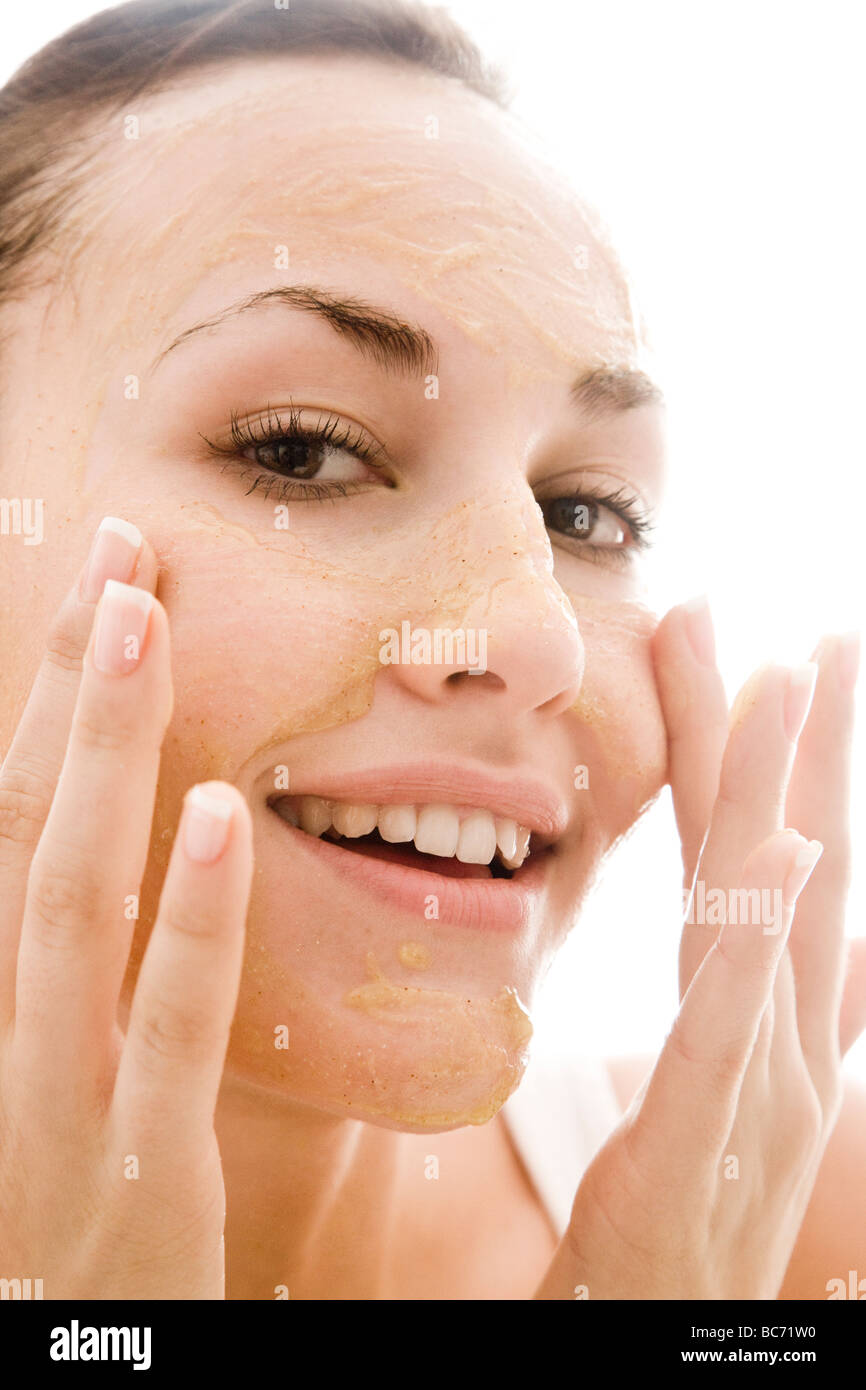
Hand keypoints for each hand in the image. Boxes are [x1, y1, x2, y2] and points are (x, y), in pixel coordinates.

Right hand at [0, 519, 252, 1298]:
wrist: (63, 1373)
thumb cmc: (70, 1220)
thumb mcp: (57, 1081)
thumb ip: (88, 967)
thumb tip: (133, 839)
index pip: (7, 825)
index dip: (47, 699)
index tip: (103, 587)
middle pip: (19, 830)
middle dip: (63, 687)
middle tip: (117, 552)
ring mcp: (50, 1111)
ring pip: (65, 902)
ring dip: (99, 753)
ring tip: (140, 618)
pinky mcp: (139, 1184)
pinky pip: (166, 1034)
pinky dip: (192, 918)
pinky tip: (230, 810)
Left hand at [537, 600, 863, 1298]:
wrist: (666, 1337)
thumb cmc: (691, 1223)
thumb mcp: (730, 1105)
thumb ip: (778, 1020)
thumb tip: (830, 954)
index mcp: (768, 1021)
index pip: (772, 868)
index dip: (782, 767)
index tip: (781, 662)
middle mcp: (781, 1037)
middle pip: (785, 864)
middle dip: (795, 745)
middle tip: (814, 633)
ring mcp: (761, 1084)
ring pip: (771, 914)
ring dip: (785, 792)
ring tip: (793, 681)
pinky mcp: (712, 1136)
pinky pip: (737, 1022)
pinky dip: (767, 937)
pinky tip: (782, 852)